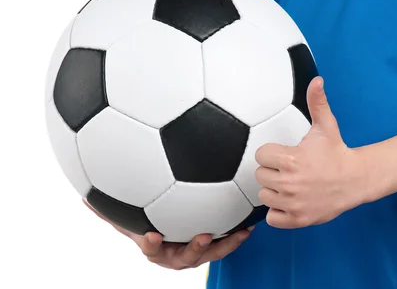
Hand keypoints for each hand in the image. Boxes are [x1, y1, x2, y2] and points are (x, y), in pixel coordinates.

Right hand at [83, 199, 251, 269]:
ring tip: (238, 232)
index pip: (151, 249)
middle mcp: (176, 254)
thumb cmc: (150, 227)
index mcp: (157, 248)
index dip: (151, 244)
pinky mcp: (215, 247)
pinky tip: (250, 223)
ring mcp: (197, 253)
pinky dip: (238, 236)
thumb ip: (110, 213)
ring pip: (212, 253)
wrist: (174, 237)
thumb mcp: (129, 220)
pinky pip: (227, 245)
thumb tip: (85, 201)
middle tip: (203, 236)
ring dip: (225, 244)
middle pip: (185, 257)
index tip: (151, 235)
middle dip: (194, 249)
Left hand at [255, 77, 364, 228]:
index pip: (261, 156)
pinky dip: (278, 211)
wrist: (356, 180)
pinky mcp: (297, 219)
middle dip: (273, 172)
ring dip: (274, 191)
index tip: (284, 155)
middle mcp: (289, 183)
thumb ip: (317, 102)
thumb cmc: (337, 152)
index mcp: (291, 159)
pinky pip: (271, 217)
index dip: (271, 154)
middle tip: (289, 170)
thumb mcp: (326, 126)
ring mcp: (293, 203)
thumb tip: (317, 80)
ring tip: (291, 184)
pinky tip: (291, 200)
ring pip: (264, 196)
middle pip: (261, 176)